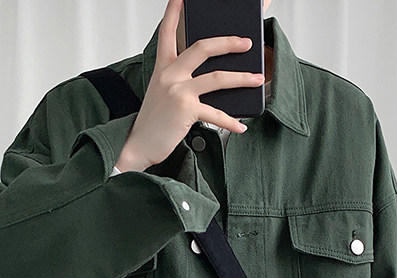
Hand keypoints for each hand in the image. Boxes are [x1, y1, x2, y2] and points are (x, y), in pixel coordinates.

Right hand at [115, 0, 265, 171]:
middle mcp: (170, 74)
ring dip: (242, 78)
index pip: (168, 31)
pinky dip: (230, 122)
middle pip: (203, 47)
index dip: (175, 11)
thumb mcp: (163, 93)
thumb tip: (214, 79)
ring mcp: (178, 90)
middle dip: (229, 42)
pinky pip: (215, 113)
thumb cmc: (154, 121)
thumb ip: (182, 80)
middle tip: (247, 42)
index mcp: (163, 67)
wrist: (139, 145)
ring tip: (257, 79)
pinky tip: (241, 127)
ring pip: (217, 77)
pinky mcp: (186, 109)